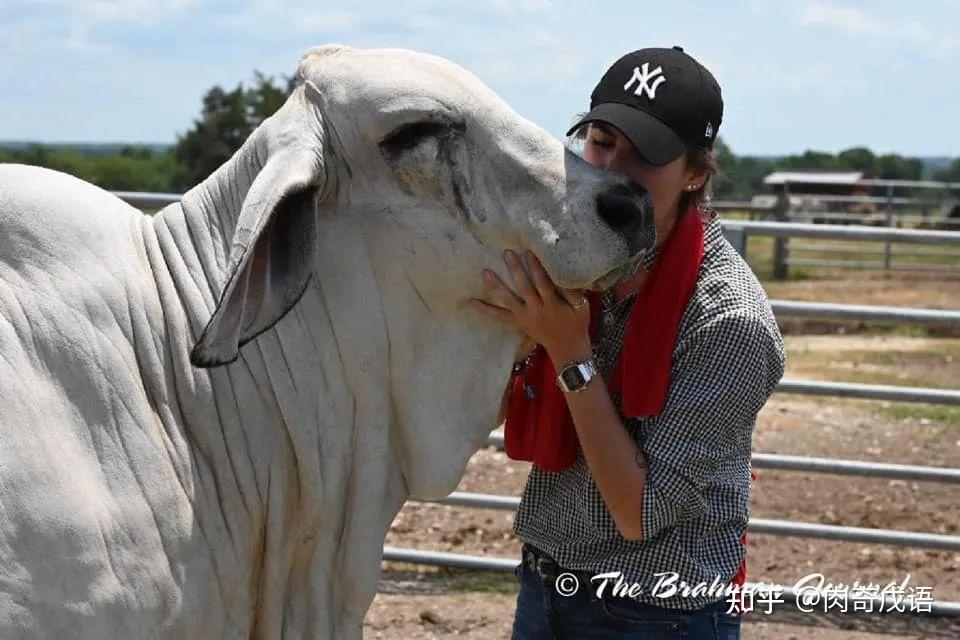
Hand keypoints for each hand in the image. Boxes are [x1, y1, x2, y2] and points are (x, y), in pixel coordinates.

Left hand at [470, 250, 592, 363]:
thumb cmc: (577, 323)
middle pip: (523, 287)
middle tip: (507, 253)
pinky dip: (486, 310)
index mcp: (553, 304)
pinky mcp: (518, 323)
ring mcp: (525, 317)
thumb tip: (565, 274)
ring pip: (508, 301)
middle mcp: (536, 310)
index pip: (543, 282)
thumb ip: (574, 292)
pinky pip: (500, 317)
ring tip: (485, 272)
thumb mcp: (582, 307)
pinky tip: (472, 302)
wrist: (567, 348)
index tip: (528, 252)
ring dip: (496, 286)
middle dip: (515, 270)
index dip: (536, 267)